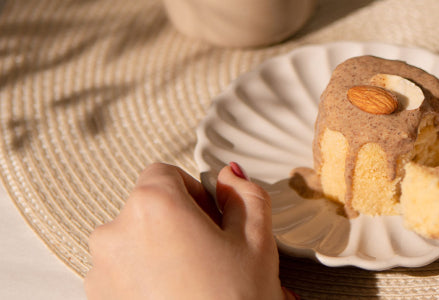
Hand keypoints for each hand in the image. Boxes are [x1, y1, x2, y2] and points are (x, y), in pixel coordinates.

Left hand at [84, 162, 294, 299]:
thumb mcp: (256, 238)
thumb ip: (245, 192)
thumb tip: (230, 175)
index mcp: (153, 206)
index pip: (165, 172)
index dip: (194, 190)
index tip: (212, 216)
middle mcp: (116, 232)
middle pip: (148, 206)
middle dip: (178, 220)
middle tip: (209, 250)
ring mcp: (101, 269)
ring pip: (134, 240)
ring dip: (160, 248)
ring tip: (194, 277)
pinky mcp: (98, 298)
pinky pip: (122, 271)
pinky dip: (144, 275)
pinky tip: (176, 293)